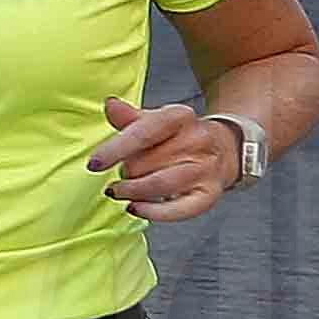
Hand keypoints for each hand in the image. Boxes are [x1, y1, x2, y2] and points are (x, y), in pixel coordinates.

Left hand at [89, 94, 241, 222]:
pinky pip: (178, 210)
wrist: (223, 148)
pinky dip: (153, 212)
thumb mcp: (155, 120)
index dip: (115, 150)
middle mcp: (197, 141)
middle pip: (146, 163)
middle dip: (125, 171)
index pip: (143, 133)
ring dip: (132, 192)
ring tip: (118, 192)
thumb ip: (129, 118)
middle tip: (121, 173)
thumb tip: (110, 105)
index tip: (94, 164)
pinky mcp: (209, 194)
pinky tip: (136, 208)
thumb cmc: (179, 136)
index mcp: (180, 116)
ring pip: (159, 186)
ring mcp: (205, 169)